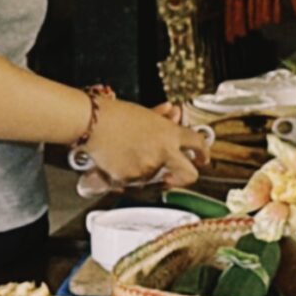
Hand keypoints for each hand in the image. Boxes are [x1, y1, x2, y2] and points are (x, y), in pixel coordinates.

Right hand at [79, 97, 206, 190]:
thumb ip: (162, 118)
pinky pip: (135, 181)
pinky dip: (129, 174)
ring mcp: (148, 168)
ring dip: (148, 170)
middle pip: (189, 174)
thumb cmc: (114, 114)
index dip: (203, 153)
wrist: (92, 121)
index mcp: (170, 134)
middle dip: (186, 177)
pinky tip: (120, 159)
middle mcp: (163, 153)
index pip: (198, 144)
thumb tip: (172, 113)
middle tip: (175, 174)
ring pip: (156, 178)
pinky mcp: (131, 178)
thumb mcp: (145, 114)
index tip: (202, 158)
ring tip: (130, 153)